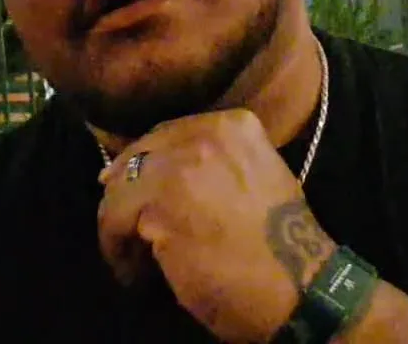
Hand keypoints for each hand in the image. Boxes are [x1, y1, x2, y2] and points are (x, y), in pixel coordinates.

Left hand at [97, 109, 336, 343]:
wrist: (294, 281)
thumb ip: (220, 161)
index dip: (149, 163)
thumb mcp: (262, 174)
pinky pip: (113, 224)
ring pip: (118, 190)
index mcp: (234, 125)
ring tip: (128, 255)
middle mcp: (204, 138)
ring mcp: (178, 172)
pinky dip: (116, 250)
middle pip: (139, 157)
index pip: (168, 135)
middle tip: (123, 223)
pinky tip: (133, 271)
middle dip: (126, 191)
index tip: (139, 188)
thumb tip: (172, 170)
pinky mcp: (156, 210)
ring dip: (117, 225)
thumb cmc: (282, 237)